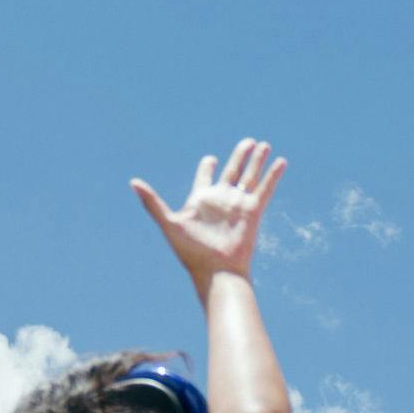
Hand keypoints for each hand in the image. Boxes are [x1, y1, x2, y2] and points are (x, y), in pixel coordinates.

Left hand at [132, 138, 284, 287]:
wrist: (215, 271)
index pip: (205, 178)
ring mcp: (238, 205)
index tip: (210, 159)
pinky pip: (265, 189)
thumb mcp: (169, 223)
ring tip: (264, 144)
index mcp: (201, 201)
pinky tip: (281, 162)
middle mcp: (221, 200)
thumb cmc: (191, 252)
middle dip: (239, 156)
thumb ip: (152, 202)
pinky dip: (273, 176)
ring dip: (257, 160)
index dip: (207, 167)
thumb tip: (132, 182)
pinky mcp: (253, 212)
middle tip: (248, 142)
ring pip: (250, 176)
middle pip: (232, 171)